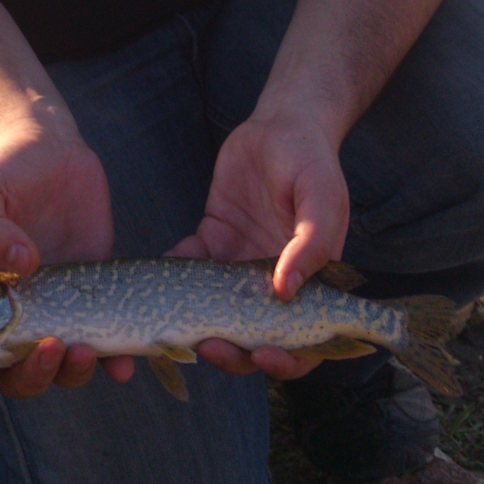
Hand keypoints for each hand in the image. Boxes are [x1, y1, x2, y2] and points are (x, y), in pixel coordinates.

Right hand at [0, 111, 133, 399]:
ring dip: (72, 373)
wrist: (49, 150)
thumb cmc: (4, 171)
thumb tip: (21, 266)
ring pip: (60, 368)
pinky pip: (104, 339)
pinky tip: (124, 364)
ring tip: (85, 348)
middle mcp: (16, 314)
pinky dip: (114, 359)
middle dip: (32, 375)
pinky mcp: (94, 295)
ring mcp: (58, 308)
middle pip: (16, 374)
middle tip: (51, 347)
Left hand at [169, 110, 348, 380]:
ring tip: (177, 322)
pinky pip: (189, 268)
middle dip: (232, 351)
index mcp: (311, 281)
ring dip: (197, 324)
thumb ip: (311, 244)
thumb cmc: (312, 159)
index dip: (286, 360)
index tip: (262, 356)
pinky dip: (174, 276)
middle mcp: (273, 281)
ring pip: (216, 312)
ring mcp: (239, 264)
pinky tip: (161, 273)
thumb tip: (285, 292)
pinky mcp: (213, 240)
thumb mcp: (322, 196)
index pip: (303, 340)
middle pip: (253, 337)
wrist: (281, 123)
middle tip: (208, 345)